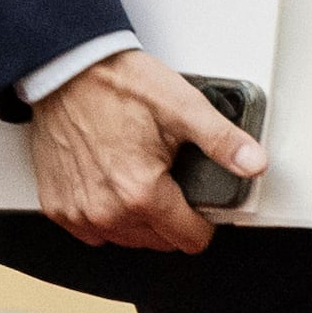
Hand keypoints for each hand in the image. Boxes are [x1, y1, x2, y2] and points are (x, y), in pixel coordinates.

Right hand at [23, 49, 270, 254]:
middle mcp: (107, 212)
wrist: (67, 70)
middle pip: (159, 242)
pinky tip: (110, 184)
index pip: (190, 240)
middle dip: (171, 217)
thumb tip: (254, 163)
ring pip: (126, 239)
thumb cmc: (117, 84)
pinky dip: (104, 215)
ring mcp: (78, 213)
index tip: (198, 200)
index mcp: (142, 193)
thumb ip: (222, 141)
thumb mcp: (182, 106)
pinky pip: (92, 231)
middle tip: (166, 175)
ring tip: (138, 175)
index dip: (203, 221)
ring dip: (138, 219)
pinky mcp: (57, 207)